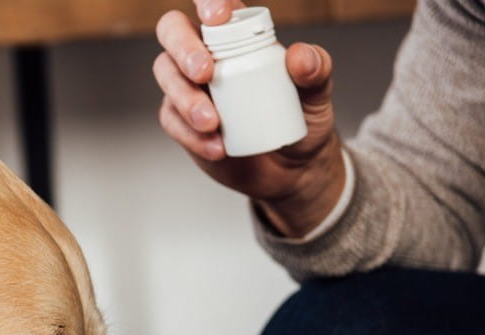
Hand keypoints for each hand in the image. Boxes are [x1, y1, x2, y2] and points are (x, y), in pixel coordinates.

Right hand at [154, 0, 344, 236]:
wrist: (291, 168)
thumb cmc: (301, 120)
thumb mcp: (318, 94)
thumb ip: (316, 70)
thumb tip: (299, 56)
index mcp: (237, 33)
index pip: (213, 5)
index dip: (208, 0)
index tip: (218, 16)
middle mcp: (206, 53)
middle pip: (173, 31)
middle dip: (184, 48)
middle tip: (205, 73)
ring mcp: (189, 86)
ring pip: (167, 76)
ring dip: (185, 98)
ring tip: (213, 123)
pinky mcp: (181, 121)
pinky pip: (172, 120)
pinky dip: (191, 134)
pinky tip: (217, 146)